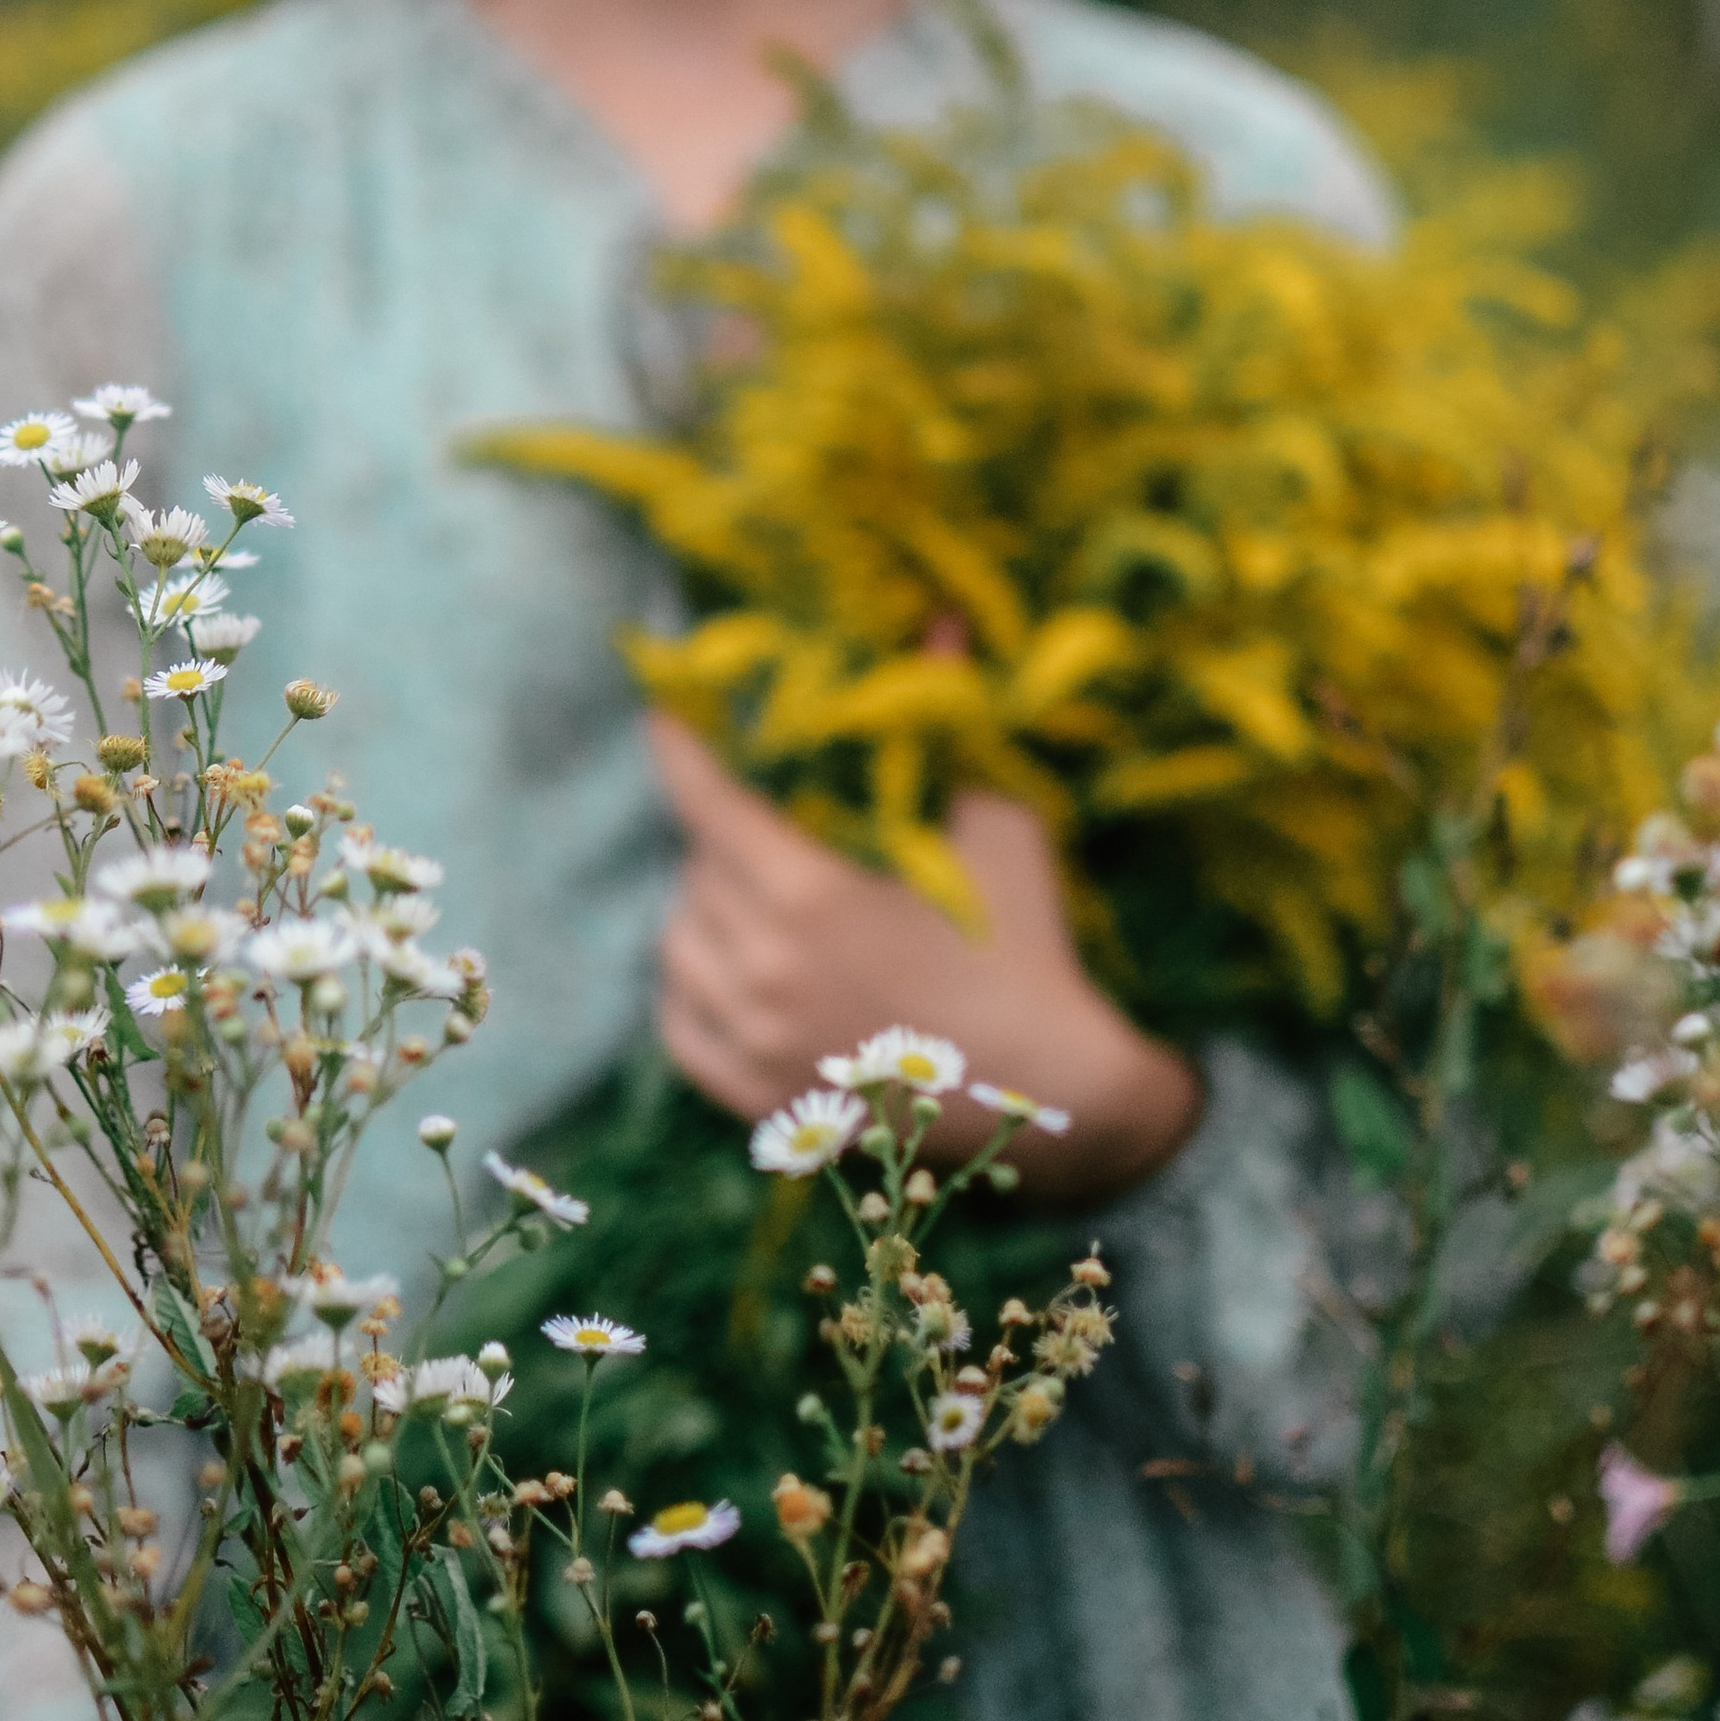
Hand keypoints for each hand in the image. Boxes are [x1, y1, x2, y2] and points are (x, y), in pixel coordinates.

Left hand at [649, 711, 1201, 1201]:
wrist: (1055, 1098)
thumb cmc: (1026, 950)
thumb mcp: (998, 827)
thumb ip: (951, 724)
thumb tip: (940, 620)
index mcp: (809, 895)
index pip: (706, 800)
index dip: (679, 746)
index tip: (665, 707)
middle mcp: (761, 969)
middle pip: (695, 869)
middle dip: (719, 832)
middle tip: (756, 814)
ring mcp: (752, 1041)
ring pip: (678, 944)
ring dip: (702, 907)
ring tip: (748, 891)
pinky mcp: (756, 1100)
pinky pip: (679, 1026)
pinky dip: (689, 987)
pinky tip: (723, 966)